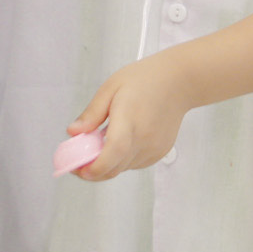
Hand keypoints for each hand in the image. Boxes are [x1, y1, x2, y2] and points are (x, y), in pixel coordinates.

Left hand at [66, 50, 194, 180]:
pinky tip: (120, 142)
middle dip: (92, 171)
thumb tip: (73, 132)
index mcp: (130, 119)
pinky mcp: (159, 153)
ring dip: (107, 164)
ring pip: (123, 168)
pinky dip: (121, 160)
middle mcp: (144, 138)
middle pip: (115, 168)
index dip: (96, 166)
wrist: (179, 82)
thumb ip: (92, 113)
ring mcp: (154, 148)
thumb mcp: (111, 87)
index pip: (114, 151)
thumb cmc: (146, 80)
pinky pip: (134, 164)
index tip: (79, 169)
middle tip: (77, 162)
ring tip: (100, 144)